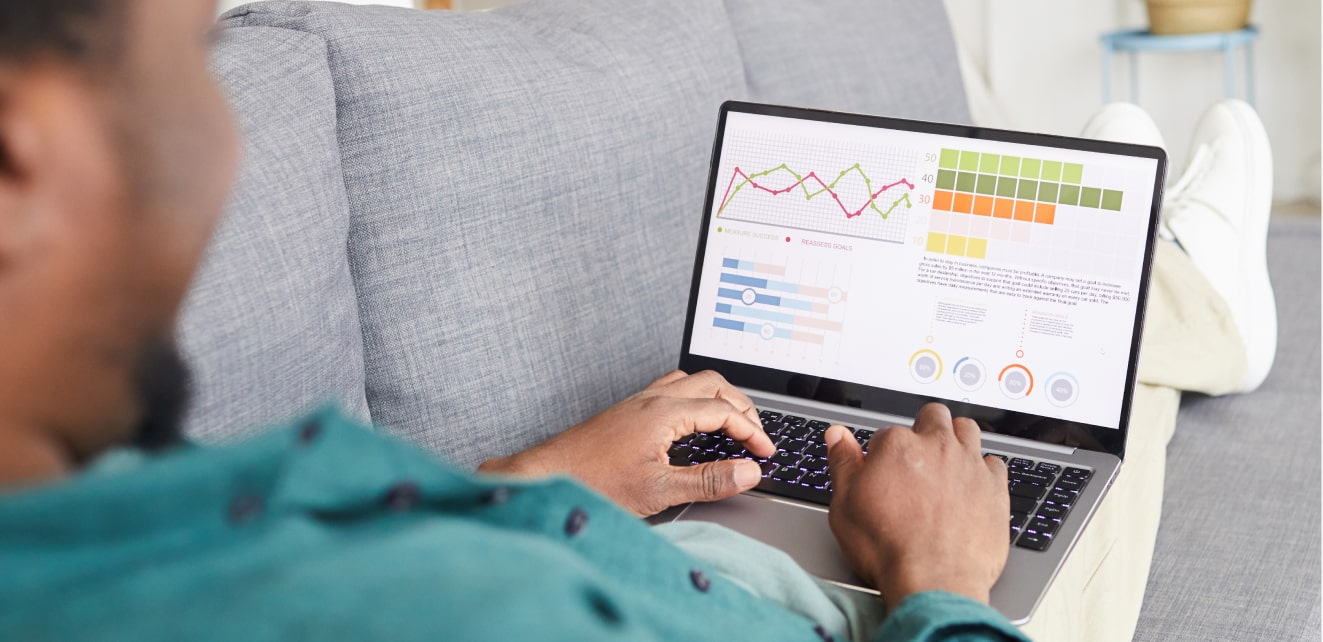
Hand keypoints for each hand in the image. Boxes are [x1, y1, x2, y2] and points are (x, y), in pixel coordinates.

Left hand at [477, 370, 775, 516]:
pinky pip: (670, 389)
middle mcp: (651, 399)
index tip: (765, 452)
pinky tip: (691, 423)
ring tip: (731, 422)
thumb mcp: (659, 490)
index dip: (751, 430)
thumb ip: (708, 480)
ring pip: (690, 382)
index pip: (722, 411)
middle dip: (740, 406)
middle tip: (756, 434)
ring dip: (717, 397)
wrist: (547, 476)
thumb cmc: (593, 483)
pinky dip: (693, 399)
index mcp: (664, 412)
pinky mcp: (626, 411)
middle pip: (711, 385)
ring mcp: (637, 402)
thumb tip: (748, 472)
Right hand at [825, 403, 1008, 605]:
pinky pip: (995, 464)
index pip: (886, 434)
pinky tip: (973, 485)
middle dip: (924, 428)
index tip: (881, 472)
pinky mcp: (995, 489)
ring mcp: (969, 465)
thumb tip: (837, 436)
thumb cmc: (887, 548)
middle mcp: (937, 446)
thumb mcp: (844, 506)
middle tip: (916, 456)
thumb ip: (843, 464)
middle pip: (933, 417)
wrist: (933, 581)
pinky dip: (984, 470)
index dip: (881, 454)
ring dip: (956, 438)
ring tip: (946, 459)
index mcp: (897, 446)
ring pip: (967, 429)